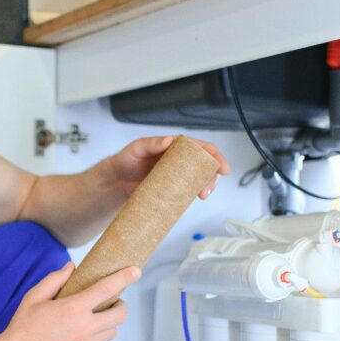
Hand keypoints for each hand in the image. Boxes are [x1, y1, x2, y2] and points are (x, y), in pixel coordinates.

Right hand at [0, 262, 140, 340]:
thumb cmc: (23, 327)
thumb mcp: (34, 297)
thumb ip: (55, 279)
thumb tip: (72, 267)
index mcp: (73, 309)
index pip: (107, 288)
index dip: (124, 277)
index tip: (136, 270)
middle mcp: (85, 328)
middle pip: (120, 314)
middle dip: (120, 304)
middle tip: (110, 301)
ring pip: (112, 331)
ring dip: (108, 322)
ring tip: (94, 318)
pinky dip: (100, 338)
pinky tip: (86, 334)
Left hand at [107, 136, 230, 199]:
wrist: (117, 180)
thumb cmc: (127, 159)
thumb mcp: (137, 148)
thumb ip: (152, 143)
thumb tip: (169, 140)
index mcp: (176, 146)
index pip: (202, 148)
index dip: (215, 156)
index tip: (222, 168)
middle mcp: (180, 160)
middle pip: (206, 166)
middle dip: (212, 177)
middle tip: (206, 190)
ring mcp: (178, 175)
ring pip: (200, 180)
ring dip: (205, 187)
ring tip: (201, 196)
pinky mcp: (172, 189)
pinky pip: (188, 192)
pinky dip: (193, 197)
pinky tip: (192, 200)